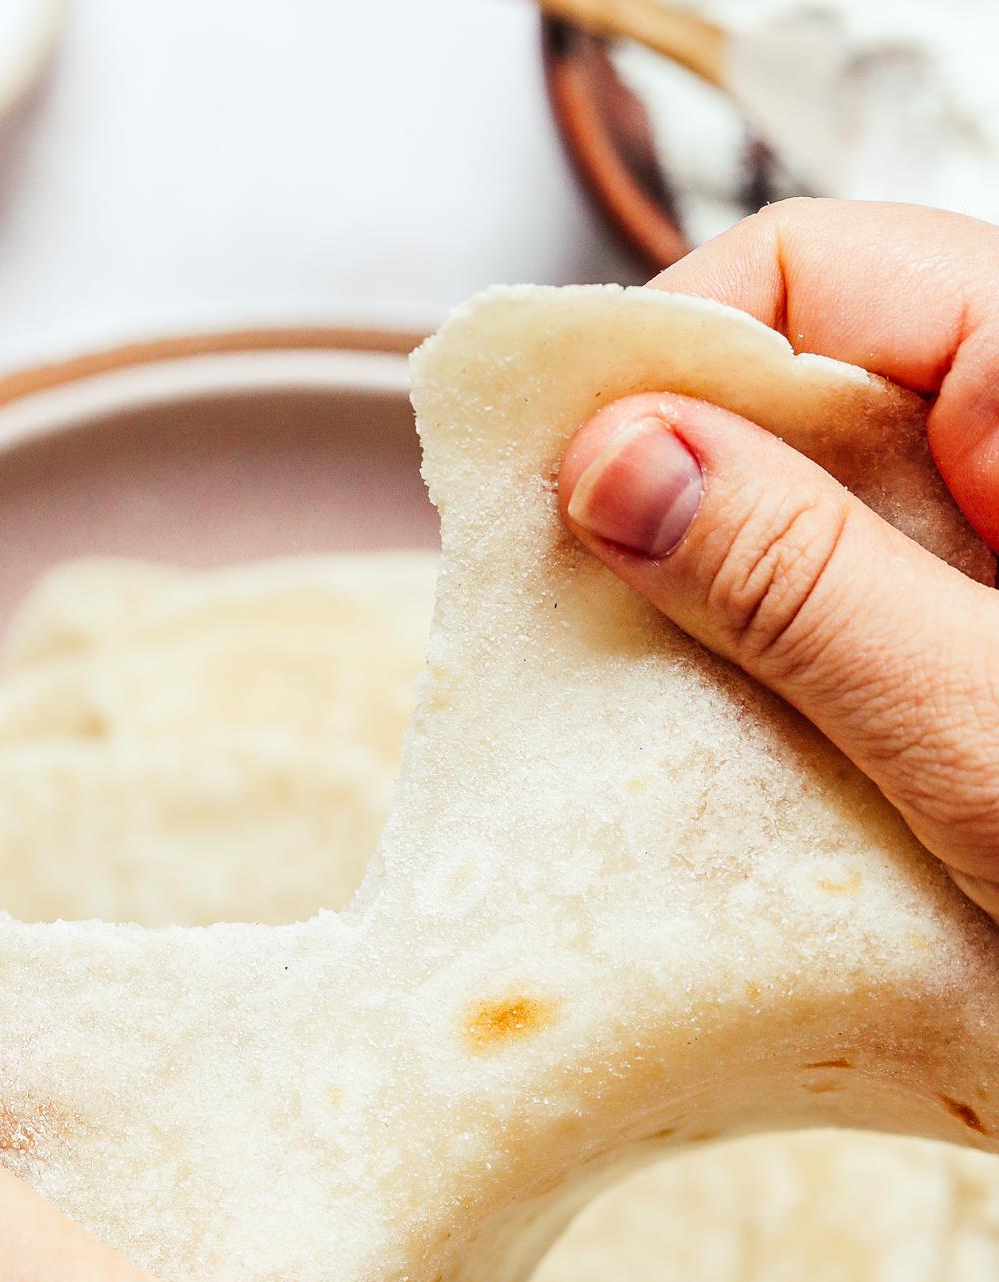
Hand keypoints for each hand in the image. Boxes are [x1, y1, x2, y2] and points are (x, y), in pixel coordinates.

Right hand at [560, 200, 998, 921]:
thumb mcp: (980, 725)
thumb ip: (798, 580)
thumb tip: (613, 458)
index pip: (813, 275)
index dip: (666, 360)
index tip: (559, 491)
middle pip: (796, 399)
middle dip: (670, 501)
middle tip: (581, 631)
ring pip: (805, 524)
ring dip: (713, 616)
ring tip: (654, 724)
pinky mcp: (979, 662)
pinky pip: (841, 630)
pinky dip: (772, 690)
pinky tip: (737, 771)